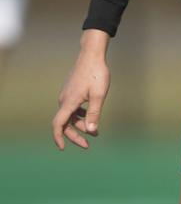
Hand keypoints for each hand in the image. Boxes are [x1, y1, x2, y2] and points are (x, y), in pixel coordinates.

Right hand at [53, 30, 110, 149]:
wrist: (92, 56)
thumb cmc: (97, 74)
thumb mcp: (99, 96)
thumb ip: (94, 114)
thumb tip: (92, 131)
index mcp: (69, 102)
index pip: (58, 123)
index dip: (59, 137)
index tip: (63, 148)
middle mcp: (64, 99)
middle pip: (65, 123)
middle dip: (75, 135)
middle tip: (88, 144)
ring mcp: (67, 95)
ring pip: (70, 116)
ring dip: (80, 126)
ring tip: (95, 132)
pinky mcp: (71, 92)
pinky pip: (72, 109)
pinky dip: (80, 117)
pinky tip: (91, 118)